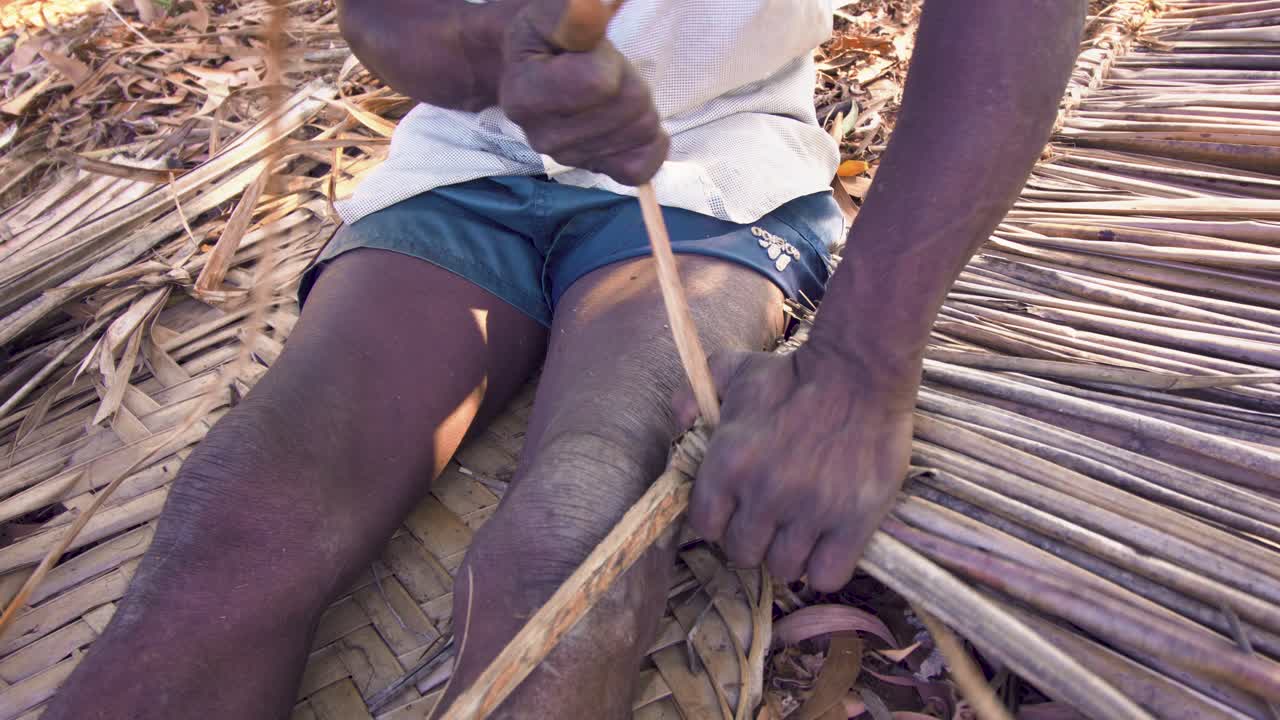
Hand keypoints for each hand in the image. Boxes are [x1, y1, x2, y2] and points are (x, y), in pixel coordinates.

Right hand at [500, 0, 667, 185]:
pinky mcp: (595, 170)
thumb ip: (568, 15)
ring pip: (642, 131)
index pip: (599, 83)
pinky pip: (641, 168)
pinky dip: (649, 144)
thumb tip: (590, 10)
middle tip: (608, 69)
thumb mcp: (548, 17)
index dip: (608, 58)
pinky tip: (631, 122)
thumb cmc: (546, 39)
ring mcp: (570, 158)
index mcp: (525, 95)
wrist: (532, 70)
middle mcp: (544, 136)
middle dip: (630, 80)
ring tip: (614, 91)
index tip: (591, 52)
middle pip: (630, 106)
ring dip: (639, 105)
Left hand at [672, 345, 917, 591]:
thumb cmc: (794, 372)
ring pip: (783, 569)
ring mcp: (810, 511)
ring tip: (799, 532)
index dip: (719, 521)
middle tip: (770, 520)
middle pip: (742, 554)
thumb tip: (679, 425)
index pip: (705, 526)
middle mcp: (764, 494)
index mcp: (729, 463)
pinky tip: (826, 545)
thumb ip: (692, 395)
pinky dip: (824, 568)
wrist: (861, 369)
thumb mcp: (732, 370)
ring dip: (788, 555)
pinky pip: (827, 577)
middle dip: (752, 539)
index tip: (735, 510)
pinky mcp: (854, 521)